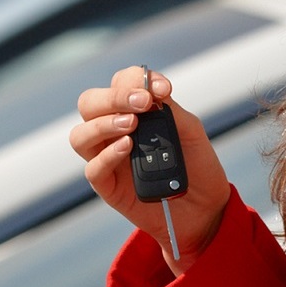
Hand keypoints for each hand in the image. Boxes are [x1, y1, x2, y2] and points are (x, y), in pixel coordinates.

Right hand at [71, 66, 231, 273]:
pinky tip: (128, 147)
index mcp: (132, 111)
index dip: (135, 79)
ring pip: (80, 135)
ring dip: (103, 123)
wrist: (205, 207)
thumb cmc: (196, 165)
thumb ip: (170, 110)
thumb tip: (151, 91)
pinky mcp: (108, 186)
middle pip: (89, 104)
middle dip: (113, 97)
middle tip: (142, 103)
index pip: (119, 83)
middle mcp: (113, 130)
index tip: (162, 89)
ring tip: (131, 124)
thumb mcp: (190, 131)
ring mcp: (107, 158)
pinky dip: (108, 155)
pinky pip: (93, 168)